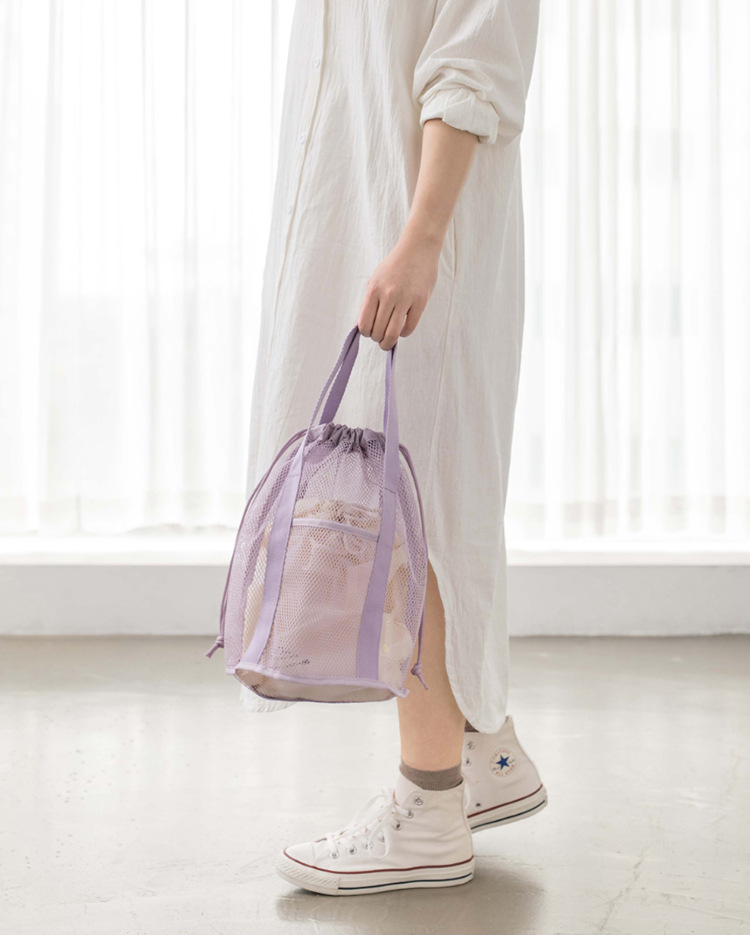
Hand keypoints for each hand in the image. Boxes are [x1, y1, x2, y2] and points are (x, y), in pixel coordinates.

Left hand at [357, 232, 440, 350]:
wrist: (418, 249)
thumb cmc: (395, 266)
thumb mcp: (376, 280)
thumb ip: (370, 302)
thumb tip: (363, 325)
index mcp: (374, 290)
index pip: (364, 324)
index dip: (366, 333)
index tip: (370, 333)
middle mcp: (388, 295)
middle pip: (378, 331)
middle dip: (377, 339)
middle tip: (380, 338)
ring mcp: (405, 299)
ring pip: (392, 333)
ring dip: (388, 342)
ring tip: (389, 341)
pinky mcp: (420, 302)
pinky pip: (409, 327)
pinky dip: (403, 333)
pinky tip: (402, 330)